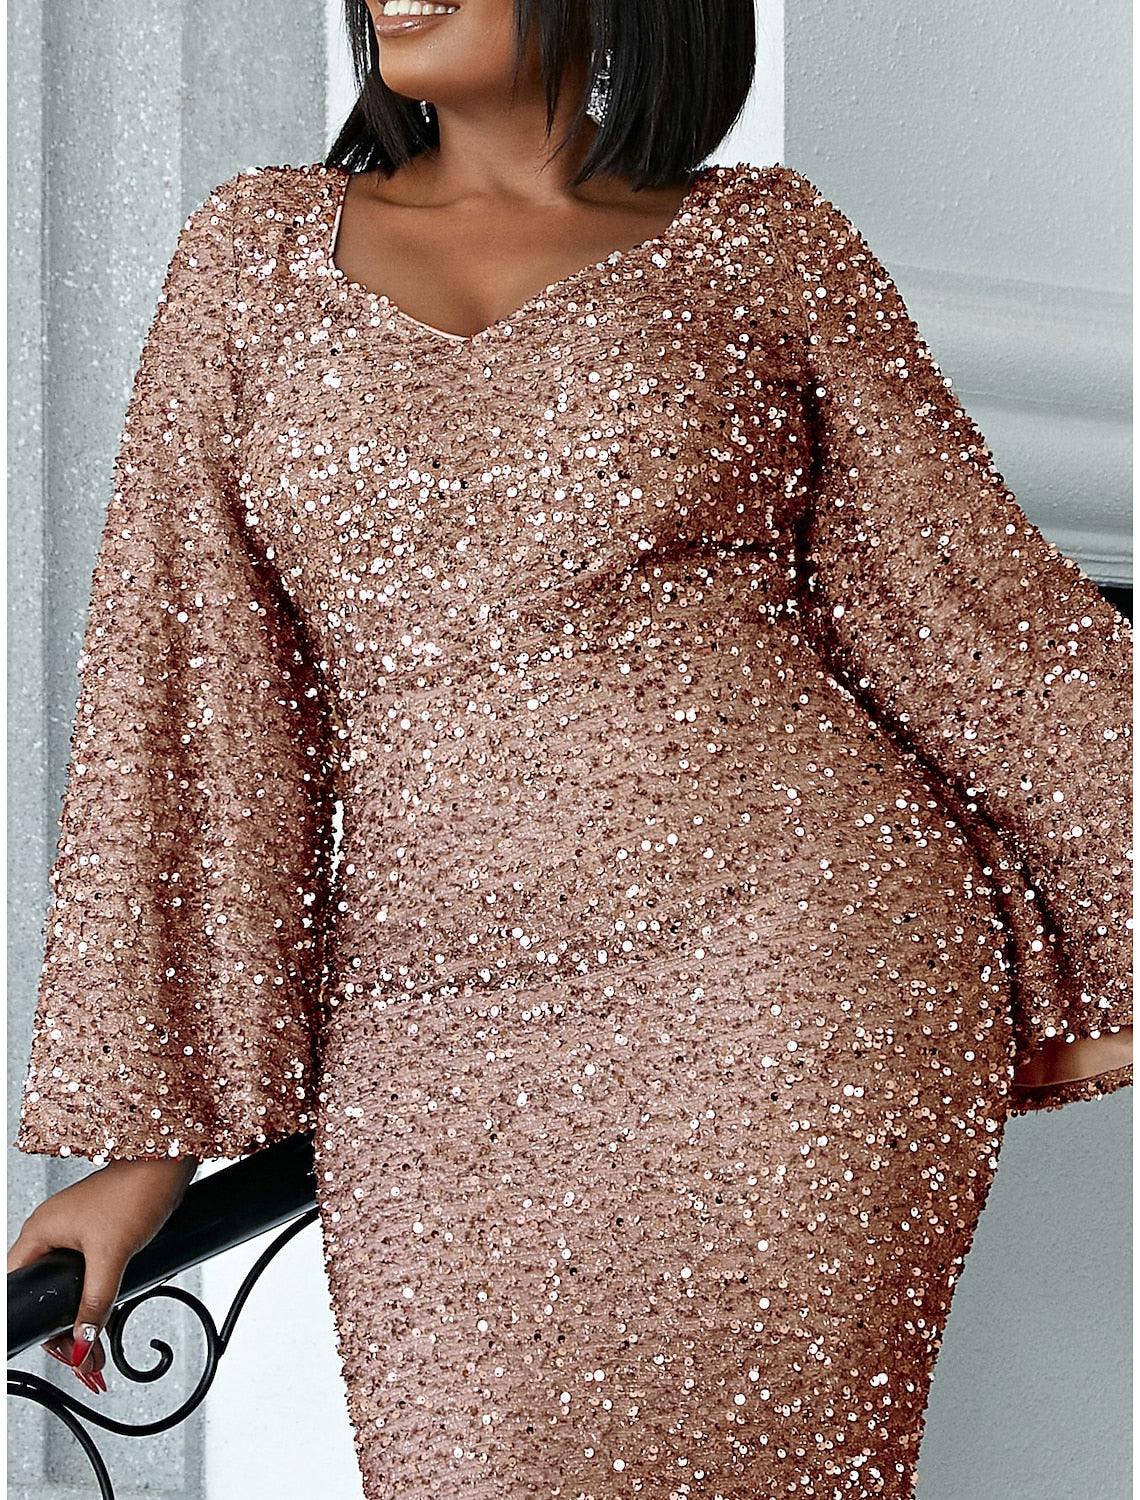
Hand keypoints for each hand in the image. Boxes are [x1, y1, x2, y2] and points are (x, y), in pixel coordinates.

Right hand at [7, 1155, 198, 1395]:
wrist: (170, 1161)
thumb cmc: (136, 1190)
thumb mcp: (113, 1254)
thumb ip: (96, 1300)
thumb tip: (83, 1342)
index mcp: (40, 1232)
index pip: (20, 1285)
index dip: (37, 1319)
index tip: (58, 1348)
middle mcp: (53, 1232)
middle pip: (45, 1291)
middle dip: (63, 1326)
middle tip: (83, 1355)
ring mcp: (77, 1232)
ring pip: (69, 1285)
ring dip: (82, 1314)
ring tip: (96, 1347)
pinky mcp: (101, 1232)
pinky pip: (89, 1273)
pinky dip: (96, 1295)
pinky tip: (108, 1316)